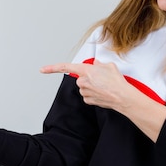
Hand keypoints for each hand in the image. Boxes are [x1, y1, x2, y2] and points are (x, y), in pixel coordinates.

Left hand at [41, 60, 165, 141]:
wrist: (123, 97)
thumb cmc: (117, 82)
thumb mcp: (109, 66)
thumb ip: (99, 64)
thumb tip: (95, 65)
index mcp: (86, 70)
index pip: (66, 67)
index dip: (52, 68)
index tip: (43, 69)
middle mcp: (83, 81)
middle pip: (81, 78)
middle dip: (89, 78)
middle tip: (102, 79)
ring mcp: (85, 92)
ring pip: (85, 87)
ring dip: (93, 86)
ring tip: (105, 86)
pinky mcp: (88, 100)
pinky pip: (88, 95)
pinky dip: (94, 94)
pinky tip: (103, 93)